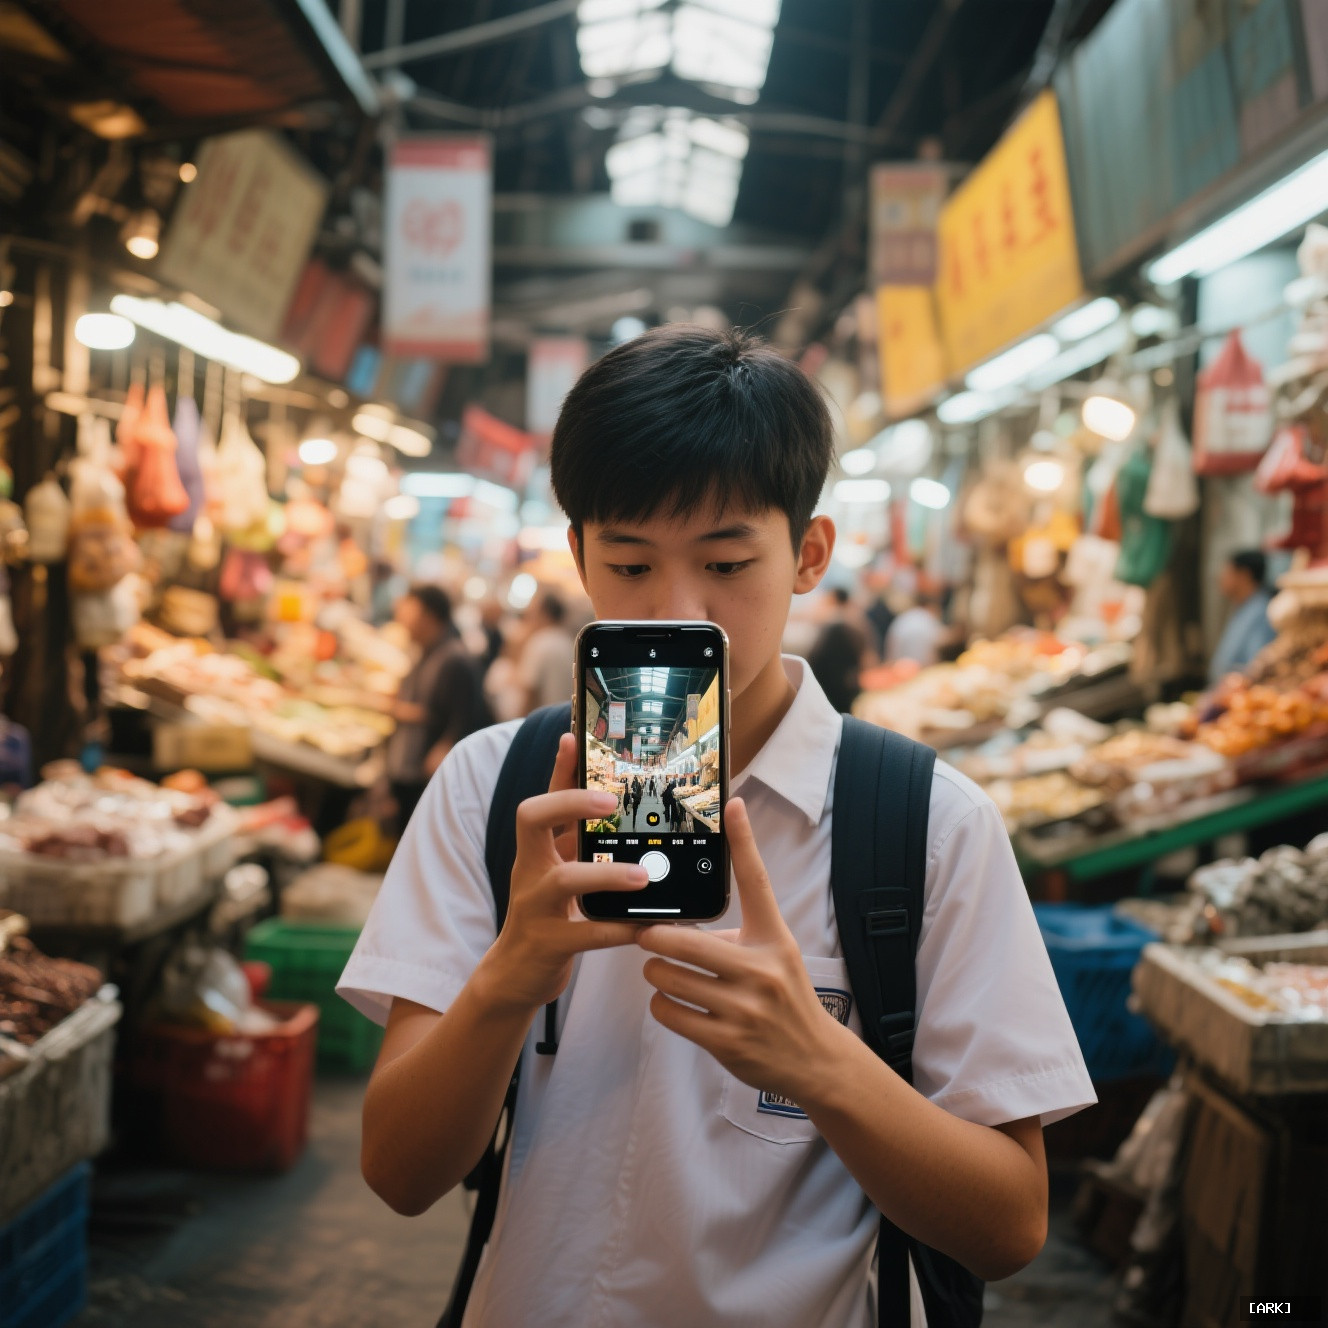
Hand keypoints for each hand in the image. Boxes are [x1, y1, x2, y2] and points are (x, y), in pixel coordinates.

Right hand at [481, 733, 646, 1014]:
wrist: (515, 975)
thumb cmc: (548, 914)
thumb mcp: (558, 869)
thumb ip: (578, 838)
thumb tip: (613, 798)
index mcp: (536, 848)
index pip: (544, 795)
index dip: (558, 766)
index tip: (574, 737)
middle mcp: (529, 868)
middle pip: (531, 817)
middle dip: (568, 802)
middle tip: (609, 801)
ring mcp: (534, 905)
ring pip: (564, 879)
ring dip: (606, 874)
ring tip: (642, 875)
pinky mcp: (547, 944)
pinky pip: (584, 933)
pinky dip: (617, 929)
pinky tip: (646, 928)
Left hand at [637, 798, 842, 1105]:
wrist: (812, 1058)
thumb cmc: (784, 994)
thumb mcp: (774, 950)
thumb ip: (739, 927)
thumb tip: (689, 903)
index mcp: (773, 939)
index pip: (756, 882)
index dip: (744, 841)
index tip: (731, 804)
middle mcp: (761, 970)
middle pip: (685, 940)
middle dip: (654, 936)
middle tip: (646, 933)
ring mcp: (743, 1009)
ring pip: (668, 977)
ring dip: (655, 971)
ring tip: (661, 969)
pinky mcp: (726, 1041)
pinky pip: (669, 1012)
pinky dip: (661, 1003)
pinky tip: (672, 1000)